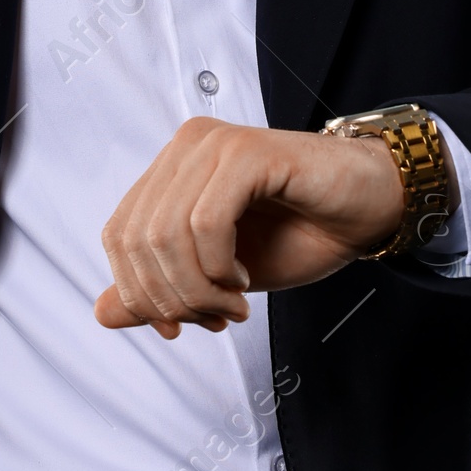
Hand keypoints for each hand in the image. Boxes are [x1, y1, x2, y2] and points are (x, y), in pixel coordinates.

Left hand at [94, 118, 403, 337]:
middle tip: (214, 318)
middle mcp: (184, 147)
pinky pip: (206, 221)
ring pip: (167, 234)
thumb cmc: (299, 234)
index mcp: (169, 170)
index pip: (118, 237)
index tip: (179, 326)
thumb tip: (103, 314)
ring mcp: (214, 144)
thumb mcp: (217, 276)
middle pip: (136, 239)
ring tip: (233, 304)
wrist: (367, 211)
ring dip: (198, 288)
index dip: (139, 292)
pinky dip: (218, 265)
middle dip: (171, 296)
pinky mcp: (248, 152)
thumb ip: (162, 289)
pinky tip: (243, 279)